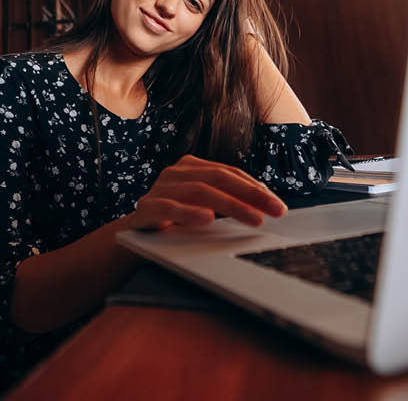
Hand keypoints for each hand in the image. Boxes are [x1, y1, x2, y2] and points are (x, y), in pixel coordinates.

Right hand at [128, 154, 286, 229]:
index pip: (228, 173)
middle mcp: (174, 173)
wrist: (129, 239)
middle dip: (250, 194)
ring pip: (199, 191)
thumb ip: (224, 203)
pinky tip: (208, 220)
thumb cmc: (172, 223)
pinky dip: (190, 213)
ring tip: (254, 219)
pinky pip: (170, 208)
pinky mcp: (146, 208)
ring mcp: (159, 189)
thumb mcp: (200, 208)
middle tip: (275, 210)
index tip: (277, 204)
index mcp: (190, 167)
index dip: (254, 187)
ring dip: (231, 206)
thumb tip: (264, 209)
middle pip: (218, 178)